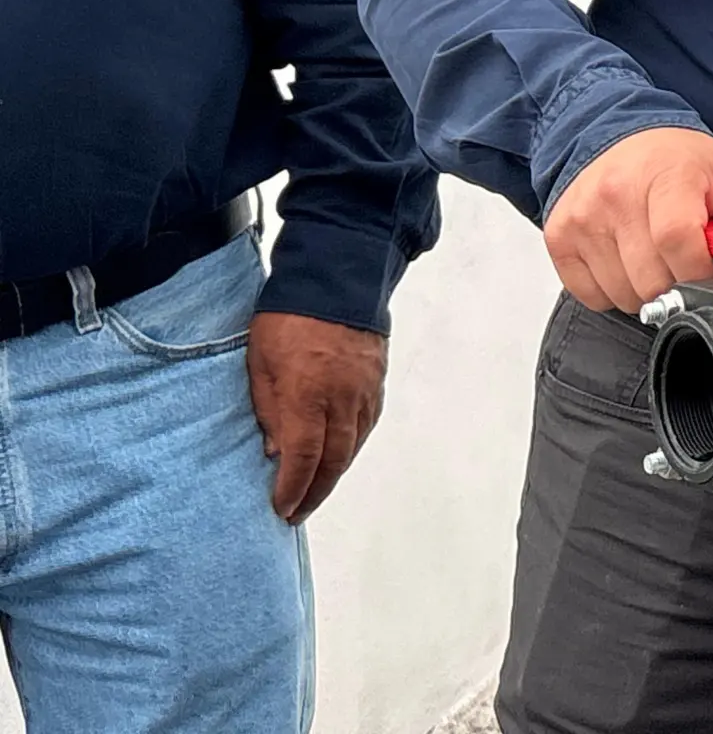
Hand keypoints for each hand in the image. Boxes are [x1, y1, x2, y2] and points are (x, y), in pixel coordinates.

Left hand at [246, 313, 386, 524]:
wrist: (337, 277)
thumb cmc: (288, 317)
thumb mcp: (259, 363)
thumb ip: (267, 408)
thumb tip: (274, 449)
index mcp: (308, 394)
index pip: (303, 456)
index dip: (293, 488)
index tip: (281, 508)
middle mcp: (342, 398)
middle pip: (334, 460)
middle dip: (315, 492)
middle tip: (297, 512)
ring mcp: (364, 389)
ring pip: (353, 445)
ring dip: (334, 473)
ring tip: (315, 489)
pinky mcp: (377, 380)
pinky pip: (366, 424)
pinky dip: (351, 446)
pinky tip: (340, 453)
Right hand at [543, 126, 712, 314]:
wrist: (610, 132)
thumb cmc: (677, 159)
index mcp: (666, 176)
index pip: (678, 242)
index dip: (702, 274)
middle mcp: (616, 195)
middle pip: (651, 280)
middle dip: (679, 285)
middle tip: (687, 264)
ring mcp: (583, 218)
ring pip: (622, 296)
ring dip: (647, 292)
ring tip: (657, 257)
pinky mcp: (559, 236)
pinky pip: (591, 296)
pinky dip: (613, 291)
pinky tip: (626, 260)